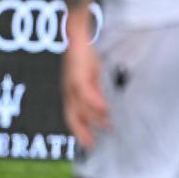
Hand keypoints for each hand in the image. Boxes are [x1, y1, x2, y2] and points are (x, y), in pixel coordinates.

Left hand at [62, 14, 108, 149]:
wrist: (78, 32)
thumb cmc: (85, 53)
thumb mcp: (91, 75)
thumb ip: (95, 90)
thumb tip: (103, 107)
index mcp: (72, 91)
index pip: (73, 115)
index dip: (80, 130)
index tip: (90, 144)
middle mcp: (70, 88)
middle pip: (73, 114)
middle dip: (81, 130)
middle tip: (92, 145)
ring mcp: (73, 81)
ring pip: (81, 105)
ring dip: (94, 118)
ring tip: (108, 126)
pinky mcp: (79, 72)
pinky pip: (87, 91)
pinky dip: (95, 102)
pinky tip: (105, 109)